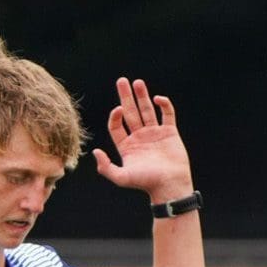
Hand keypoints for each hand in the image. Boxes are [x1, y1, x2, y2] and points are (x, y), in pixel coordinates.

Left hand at [92, 78, 192, 203]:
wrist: (170, 185)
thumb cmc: (146, 183)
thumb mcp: (122, 178)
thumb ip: (106, 167)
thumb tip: (95, 151)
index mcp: (127, 146)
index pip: (116, 126)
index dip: (115, 116)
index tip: (118, 109)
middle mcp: (140, 138)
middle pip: (130, 113)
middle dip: (126, 97)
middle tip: (122, 81)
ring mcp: (155, 134)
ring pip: (147, 110)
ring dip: (142, 96)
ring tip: (138, 82)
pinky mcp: (170, 132)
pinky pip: (167, 114)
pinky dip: (164, 105)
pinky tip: (158, 99)